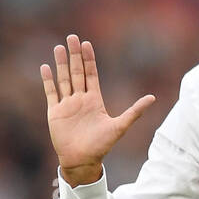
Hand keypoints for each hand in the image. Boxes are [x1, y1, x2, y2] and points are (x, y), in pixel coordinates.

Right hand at [40, 34, 154, 185]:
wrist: (82, 161)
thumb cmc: (101, 146)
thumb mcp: (120, 126)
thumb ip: (135, 111)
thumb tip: (153, 98)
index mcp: (94, 100)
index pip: (91, 74)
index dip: (89, 59)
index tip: (86, 44)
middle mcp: (80, 100)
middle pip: (77, 72)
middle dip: (74, 55)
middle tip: (72, 37)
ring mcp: (67, 105)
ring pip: (63, 79)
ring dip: (61, 64)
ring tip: (59, 47)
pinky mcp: (55, 112)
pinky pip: (51, 93)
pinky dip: (48, 80)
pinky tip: (46, 67)